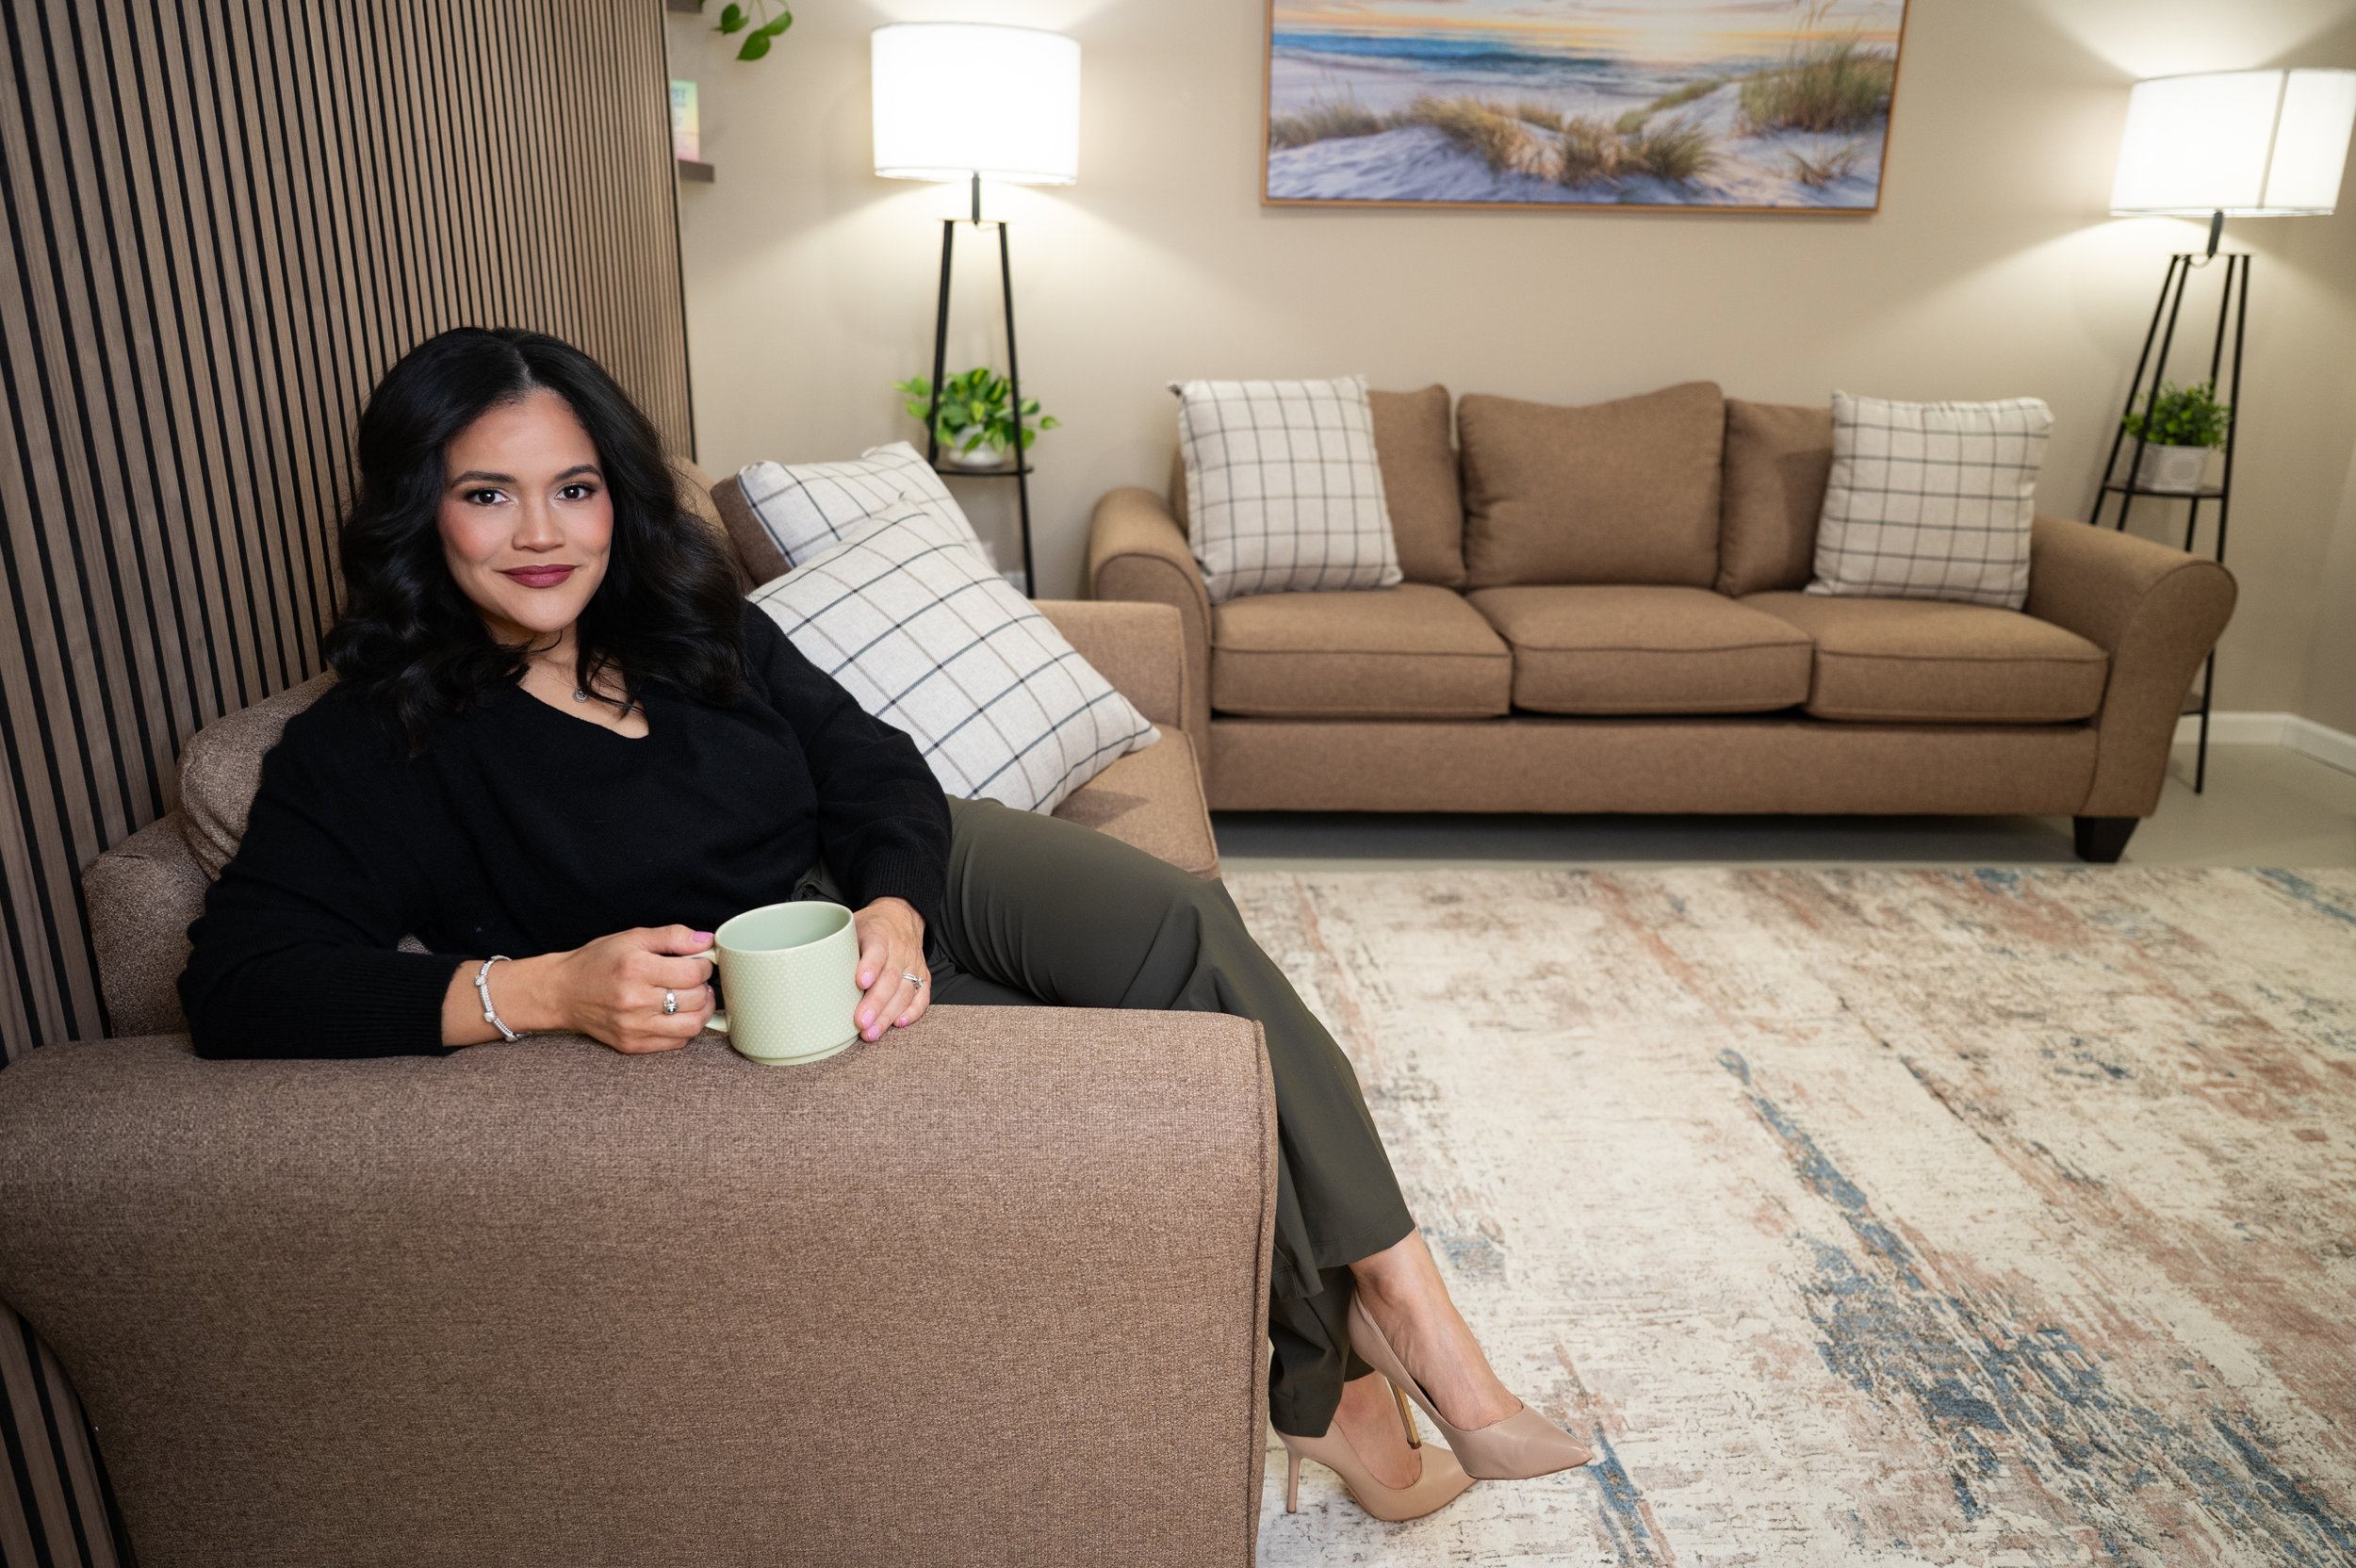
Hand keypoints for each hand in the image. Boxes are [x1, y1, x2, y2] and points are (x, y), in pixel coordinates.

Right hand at [521, 925, 719, 1053]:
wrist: (562, 992)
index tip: (699, 963)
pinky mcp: (632, 1045)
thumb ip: (672, 936)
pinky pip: (676, 1043)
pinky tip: (677, 1014)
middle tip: (696, 980)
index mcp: (636, 969)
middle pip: (696, 1000)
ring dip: (702, 1011)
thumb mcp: (633, 938)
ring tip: (694, 998)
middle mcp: (635, 1001)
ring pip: (692, 1026)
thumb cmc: (598, 962)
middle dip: (705, 987)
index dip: (705, 966)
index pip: (693, 973)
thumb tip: (706, 941)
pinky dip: (684, 1028)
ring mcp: (633, 1027)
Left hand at [852, 897, 929, 1041]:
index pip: (877, 950)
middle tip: (861, 1022)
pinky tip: (898, 1023)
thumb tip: (811, 976)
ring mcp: (913, 965)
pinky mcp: (923, 977)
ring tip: (871, 1032)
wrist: (900, 917)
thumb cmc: (870, 928)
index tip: (860, 983)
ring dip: (888, 1014)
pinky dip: (912, 1012)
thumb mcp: (851, 928)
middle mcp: (899, 950)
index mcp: (879, 934)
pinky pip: (922, 997)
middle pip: (890, 978)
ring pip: (905, 992)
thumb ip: (838, 949)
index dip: (869, 966)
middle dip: (876, 1003)